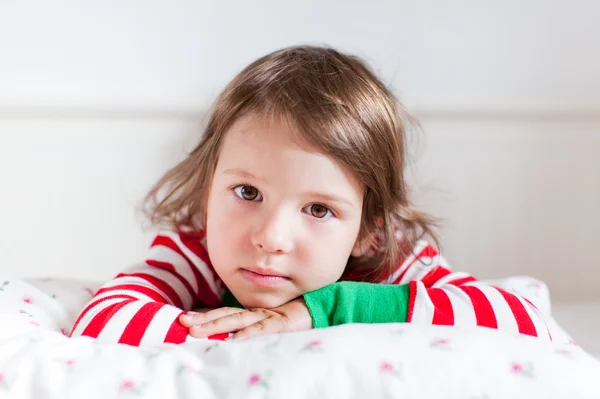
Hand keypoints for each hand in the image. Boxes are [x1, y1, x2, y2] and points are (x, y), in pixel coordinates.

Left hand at [179, 298, 312, 339]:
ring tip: (196, 330)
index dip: (205, 316)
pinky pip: (261, 329)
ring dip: (216, 324)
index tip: (184, 319)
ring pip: (237, 320)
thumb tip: (232, 338)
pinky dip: (247, 333)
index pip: (224, 314)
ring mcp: (267, 317)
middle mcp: (255, 314)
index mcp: (252, 314)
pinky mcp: (281, 324)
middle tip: (183, 323)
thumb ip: (254, 329)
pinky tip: (234, 339)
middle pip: (225, 315)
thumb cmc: (295, 320)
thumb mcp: (271, 326)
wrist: (320, 310)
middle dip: (203, 319)